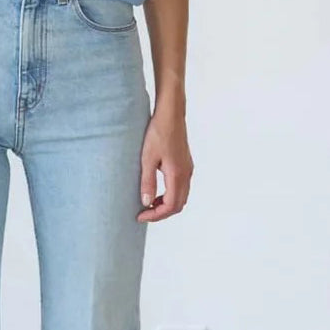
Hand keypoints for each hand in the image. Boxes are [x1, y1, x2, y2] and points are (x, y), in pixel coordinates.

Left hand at [138, 106, 192, 220]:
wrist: (171, 114)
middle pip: (178, 205)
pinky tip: (157, 191)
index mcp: (177, 174)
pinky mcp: (186, 164)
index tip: (140, 216)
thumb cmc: (158, 132)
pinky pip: (181, 187)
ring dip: (166, 204)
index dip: (155, 215)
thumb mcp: (147, 158)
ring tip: (148, 204)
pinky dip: (170, 195)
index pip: (170, 206)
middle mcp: (186, 174)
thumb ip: (147, 182)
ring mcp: (188, 169)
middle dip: (161, 213)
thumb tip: (146, 203)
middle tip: (144, 214)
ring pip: (181, 197)